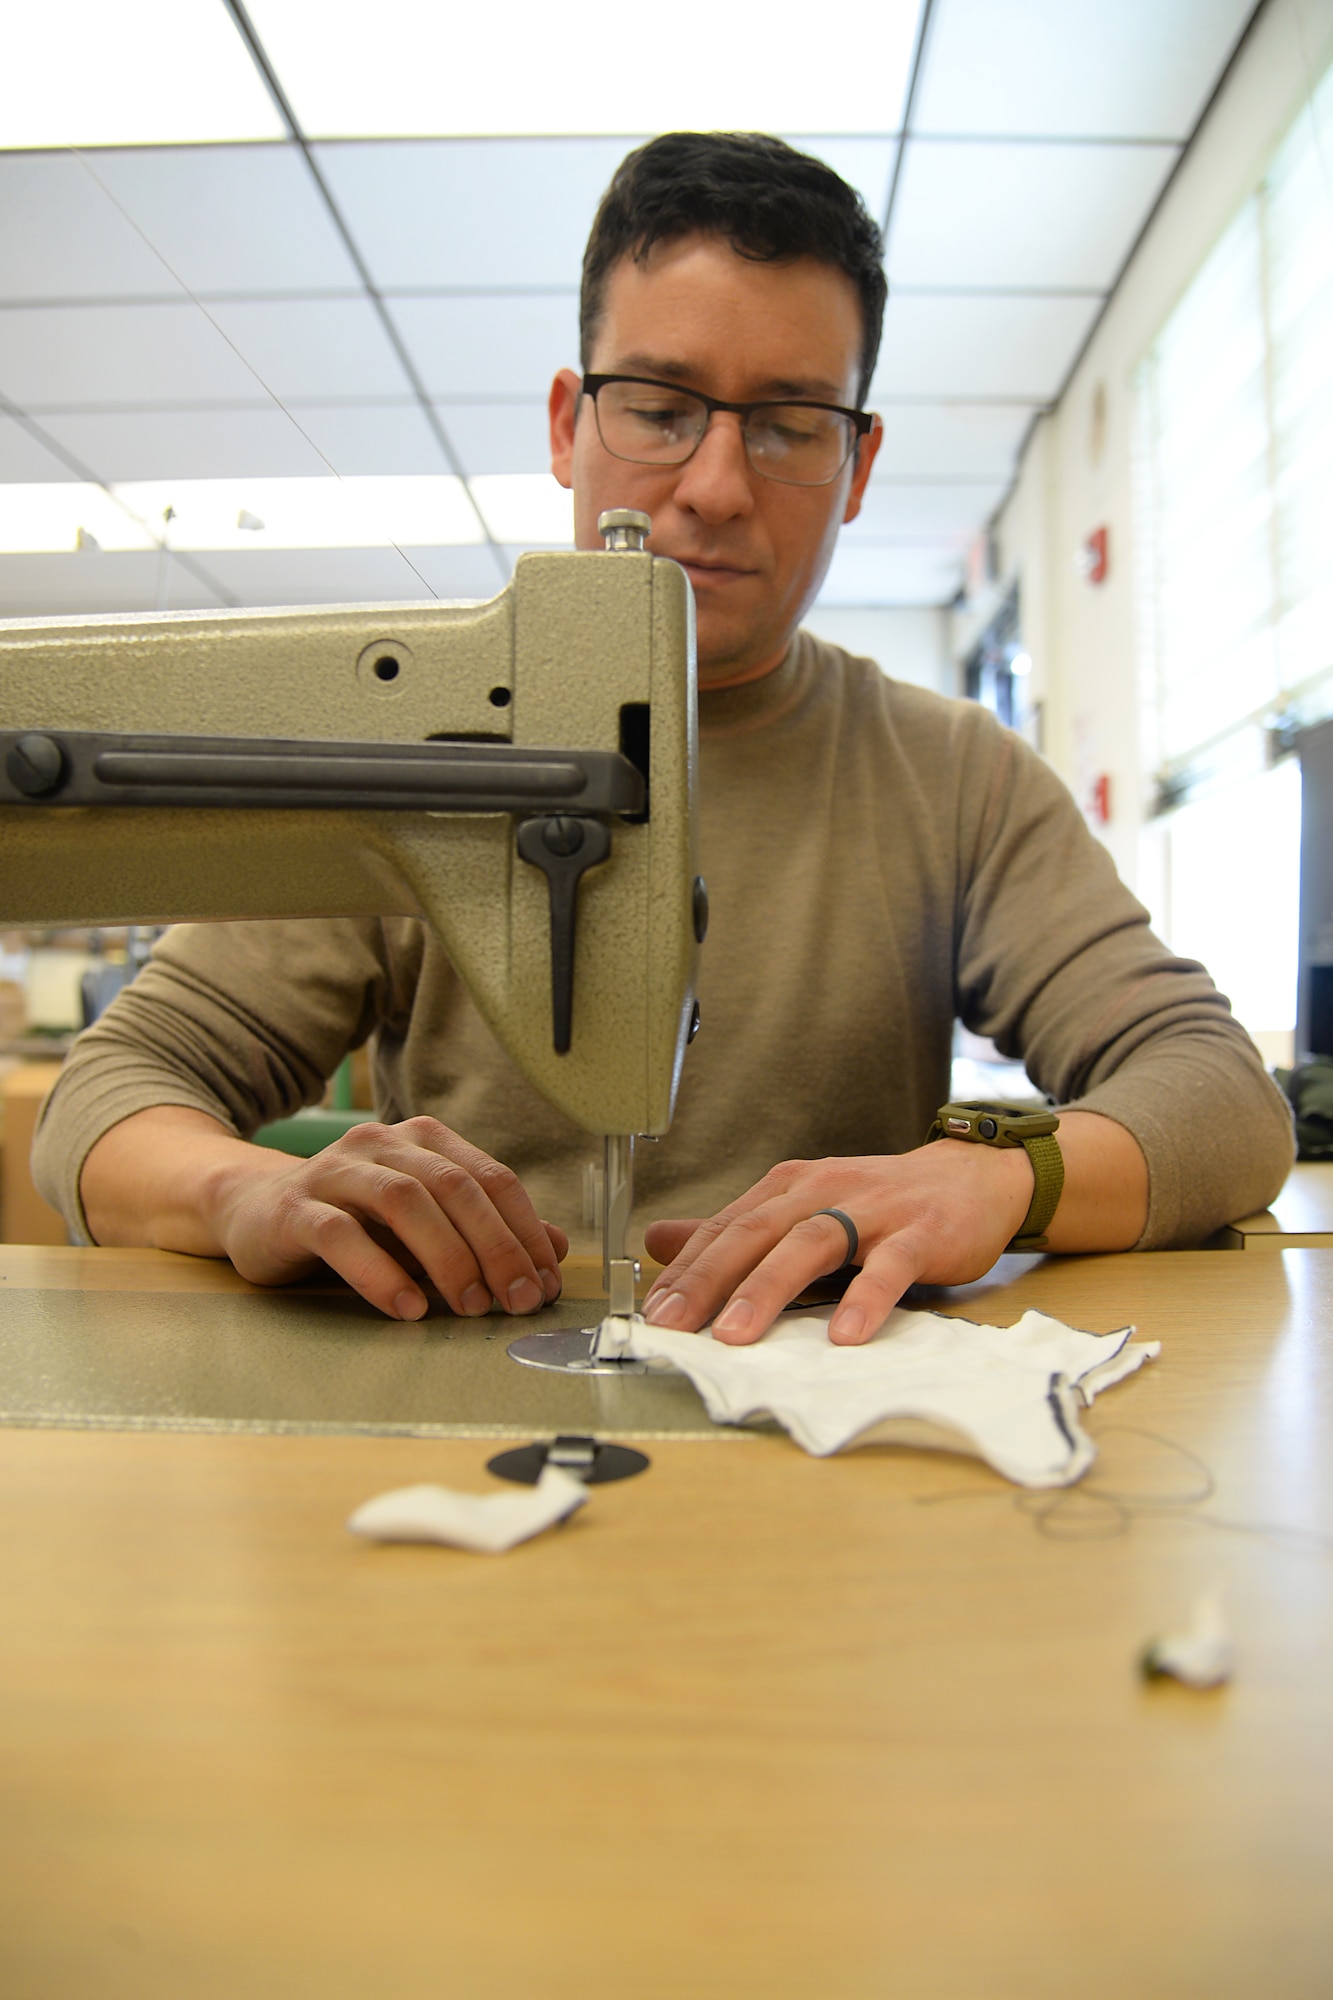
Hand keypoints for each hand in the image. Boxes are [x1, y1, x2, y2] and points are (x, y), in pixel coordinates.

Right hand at [210, 1116, 566, 1320]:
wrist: (255, 1210)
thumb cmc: (354, 1220)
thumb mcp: (427, 1225)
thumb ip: (486, 1232)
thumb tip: (555, 1249)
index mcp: (423, 1141)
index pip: (492, 1178)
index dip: (525, 1231)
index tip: (546, 1282)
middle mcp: (382, 1145)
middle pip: (454, 1187)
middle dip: (495, 1247)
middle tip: (516, 1300)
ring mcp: (336, 1171)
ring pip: (403, 1201)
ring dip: (446, 1257)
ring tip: (469, 1306)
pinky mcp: (296, 1209)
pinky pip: (342, 1234)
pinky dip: (380, 1272)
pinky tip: (406, 1307)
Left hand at [641, 1143, 1034, 1345]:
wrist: (971, 1178)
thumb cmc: (879, 1203)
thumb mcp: (801, 1208)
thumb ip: (734, 1230)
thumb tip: (657, 1240)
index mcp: (789, 1187)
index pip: (726, 1227)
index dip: (685, 1269)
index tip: (650, 1312)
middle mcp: (823, 1190)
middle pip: (755, 1232)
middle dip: (708, 1279)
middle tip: (672, 1324)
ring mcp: (873, 1210)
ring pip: (811, 1244)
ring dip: (768, 1288)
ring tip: (734, 1334)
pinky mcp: (920, 1234)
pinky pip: (889, 1267)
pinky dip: (865, 1299)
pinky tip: (844, 1334)